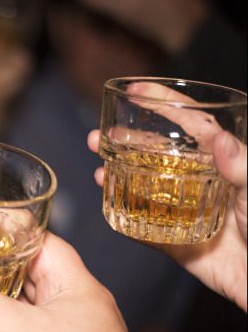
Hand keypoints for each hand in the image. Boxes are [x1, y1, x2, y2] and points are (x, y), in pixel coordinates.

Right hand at [87, 89, 246, 311]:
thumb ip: (244, 166)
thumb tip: (220, 140)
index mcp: (222, 161)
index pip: (189, 123)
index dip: (162, 103)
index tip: (135, 91)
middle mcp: (198, 180)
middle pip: (155, 153)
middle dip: (125, 142)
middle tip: (98, 137)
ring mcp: (183, 210)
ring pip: (142, 186)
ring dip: (117, 174)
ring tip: (97, 167)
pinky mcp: (173, 241)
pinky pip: (141, 226)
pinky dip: (121, 214)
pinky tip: (107, 200)